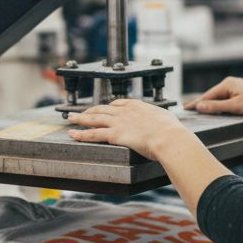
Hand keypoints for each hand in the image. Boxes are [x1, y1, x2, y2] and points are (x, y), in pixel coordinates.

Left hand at [66, 99, 196, 160]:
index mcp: (137, 106)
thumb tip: (166, 121)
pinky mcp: (114, 134)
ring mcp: (118, 122)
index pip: (118, 103)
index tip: (104, 108)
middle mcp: (125, 111)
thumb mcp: (166, 118)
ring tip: (70, 119)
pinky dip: (81, 134)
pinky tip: (72, 134)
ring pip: (94, 118)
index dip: (108, 107)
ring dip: (80, 118)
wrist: (169, 138)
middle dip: (90, 110)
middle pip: (102, 109)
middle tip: (80, 112)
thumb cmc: (171, 131)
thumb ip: (160, 119)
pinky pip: (93, 134)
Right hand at [184, 76, 242, 116]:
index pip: (206, 96)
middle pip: (211, 96)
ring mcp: (237, 87)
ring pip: (219, 97)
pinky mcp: (242, 92)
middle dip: (201, 103)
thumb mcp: (235, 107)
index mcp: (227, 84)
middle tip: (187, 110)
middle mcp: (230, 83)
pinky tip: (216, 107)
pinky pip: (226, 98)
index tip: (184, 109)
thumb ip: (216, 107)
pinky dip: (219, 103)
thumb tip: (199, 106)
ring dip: (210, 104)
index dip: (195, 104)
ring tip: (198, 109)